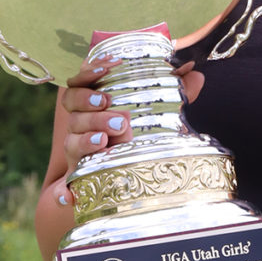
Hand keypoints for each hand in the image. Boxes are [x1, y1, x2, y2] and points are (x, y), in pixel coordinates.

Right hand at [49, 56, 204, 207]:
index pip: (81, 80)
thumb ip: (176, 90)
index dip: (90, 71)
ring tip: (107, 137)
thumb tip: (195, 73)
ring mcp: (78, 147)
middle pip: (73, 105)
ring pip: (72, 137)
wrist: (126, 176)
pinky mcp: (78, 175)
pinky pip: (65, 182)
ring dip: (88, 135)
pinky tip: (72, 194)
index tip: (110, 66)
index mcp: (95, 101)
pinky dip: (66, 189)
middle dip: (89, 102)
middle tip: (112, 107)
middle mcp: (81, 121)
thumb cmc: (140, 134)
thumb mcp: (160, 111)